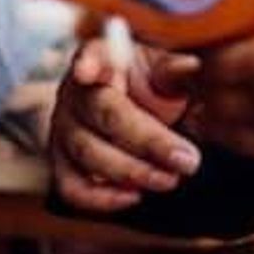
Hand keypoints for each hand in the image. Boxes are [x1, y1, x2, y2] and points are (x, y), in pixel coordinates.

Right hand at [50, 39, 201, 212]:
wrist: (140, 103)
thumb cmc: (154, 79)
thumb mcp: (168, 66)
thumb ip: (175, 69)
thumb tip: (191, 67)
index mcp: (101, 57)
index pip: (91, 55)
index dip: (89, 63)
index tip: (87, 71)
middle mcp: (75, 92)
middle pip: (103, 116)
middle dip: (147, 142)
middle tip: (188, 160)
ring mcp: (64, 128)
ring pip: (87, 154)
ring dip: (131, 172)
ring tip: (171, 179)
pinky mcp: (62, 161)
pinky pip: (71, 186)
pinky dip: (101, 197)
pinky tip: (135, 196)